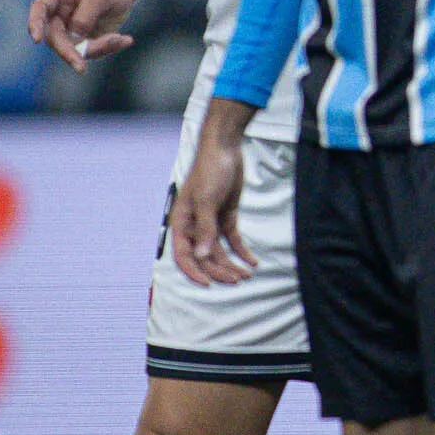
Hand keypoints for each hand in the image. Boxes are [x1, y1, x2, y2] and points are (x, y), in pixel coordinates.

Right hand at [27, 0, 140, 69]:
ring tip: (121, 39)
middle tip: (81, 67)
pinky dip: (108, 48)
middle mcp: (59, 14)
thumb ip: (88, 10)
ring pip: (73, 48)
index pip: (40, 8)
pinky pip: (91, 51)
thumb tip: (75, 35)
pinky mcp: (83, 40)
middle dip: (67, 52)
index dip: (35, 23)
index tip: (37, 39)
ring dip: (96, 49)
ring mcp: (69, 29)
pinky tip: (126, 40)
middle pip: (54, 36)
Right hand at [169, 120, 253, 285]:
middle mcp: (194, 226)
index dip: (194, 271)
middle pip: (205, 256)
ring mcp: (211, 222)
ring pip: (219, 250)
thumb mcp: (206, 200)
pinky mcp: (226, 216)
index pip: (183, 255)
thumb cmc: (209, 172)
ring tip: (247, 275)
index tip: (209, 284)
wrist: (225, 150)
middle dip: (220, 270)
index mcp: (182, 223)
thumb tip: (202, 255)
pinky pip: (232, 239)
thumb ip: (205, 229)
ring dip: (232, 264)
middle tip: (238, 280)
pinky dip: (242, 251)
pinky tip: (253, 261)